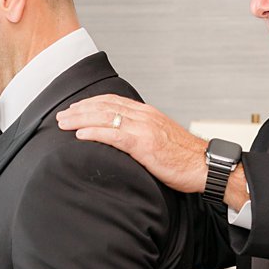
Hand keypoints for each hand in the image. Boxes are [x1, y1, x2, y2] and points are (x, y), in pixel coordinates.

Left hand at [55, 95, 207, 192]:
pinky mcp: (144, 145)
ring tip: (64, 123)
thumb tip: (125, 140)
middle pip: (105, 106)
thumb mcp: (161, 140)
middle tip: (62, 116)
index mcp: (148, 114)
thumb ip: (143, 135)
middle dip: (80, 110)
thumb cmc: (185, 158)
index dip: (91, 103)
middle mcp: (145, 116)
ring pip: (106, 117)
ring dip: (81, 119)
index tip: (75, 108)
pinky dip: (94, 133)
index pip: (113, 102)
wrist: (206, 166)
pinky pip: (115, 135)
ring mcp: (144, 129)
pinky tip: (80, 135)